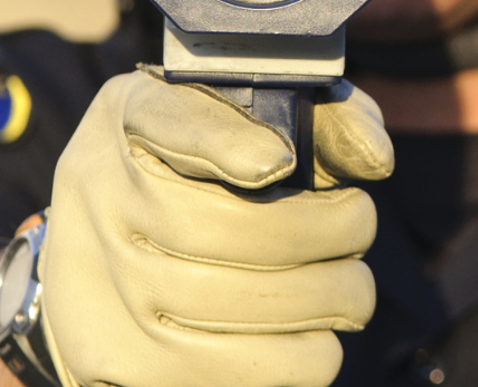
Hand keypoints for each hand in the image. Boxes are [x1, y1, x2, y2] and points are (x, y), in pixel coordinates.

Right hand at [38, 66, 392, 386]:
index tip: (279, 162)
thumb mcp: (253, 118)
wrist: (105, 258)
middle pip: (223, 227)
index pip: (172, 120)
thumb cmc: (209, 174)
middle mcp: (103, 197)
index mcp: (133, 117)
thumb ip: (320, 119)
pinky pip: (233, 375)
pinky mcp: (123, 362)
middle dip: (324, 232)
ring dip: (326, 300)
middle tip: (359, 227)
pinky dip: (298, 359)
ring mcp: (103, 285)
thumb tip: (375, 159)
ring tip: (351, 289)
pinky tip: (314, 336)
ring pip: (233, 306)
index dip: (228, 143)